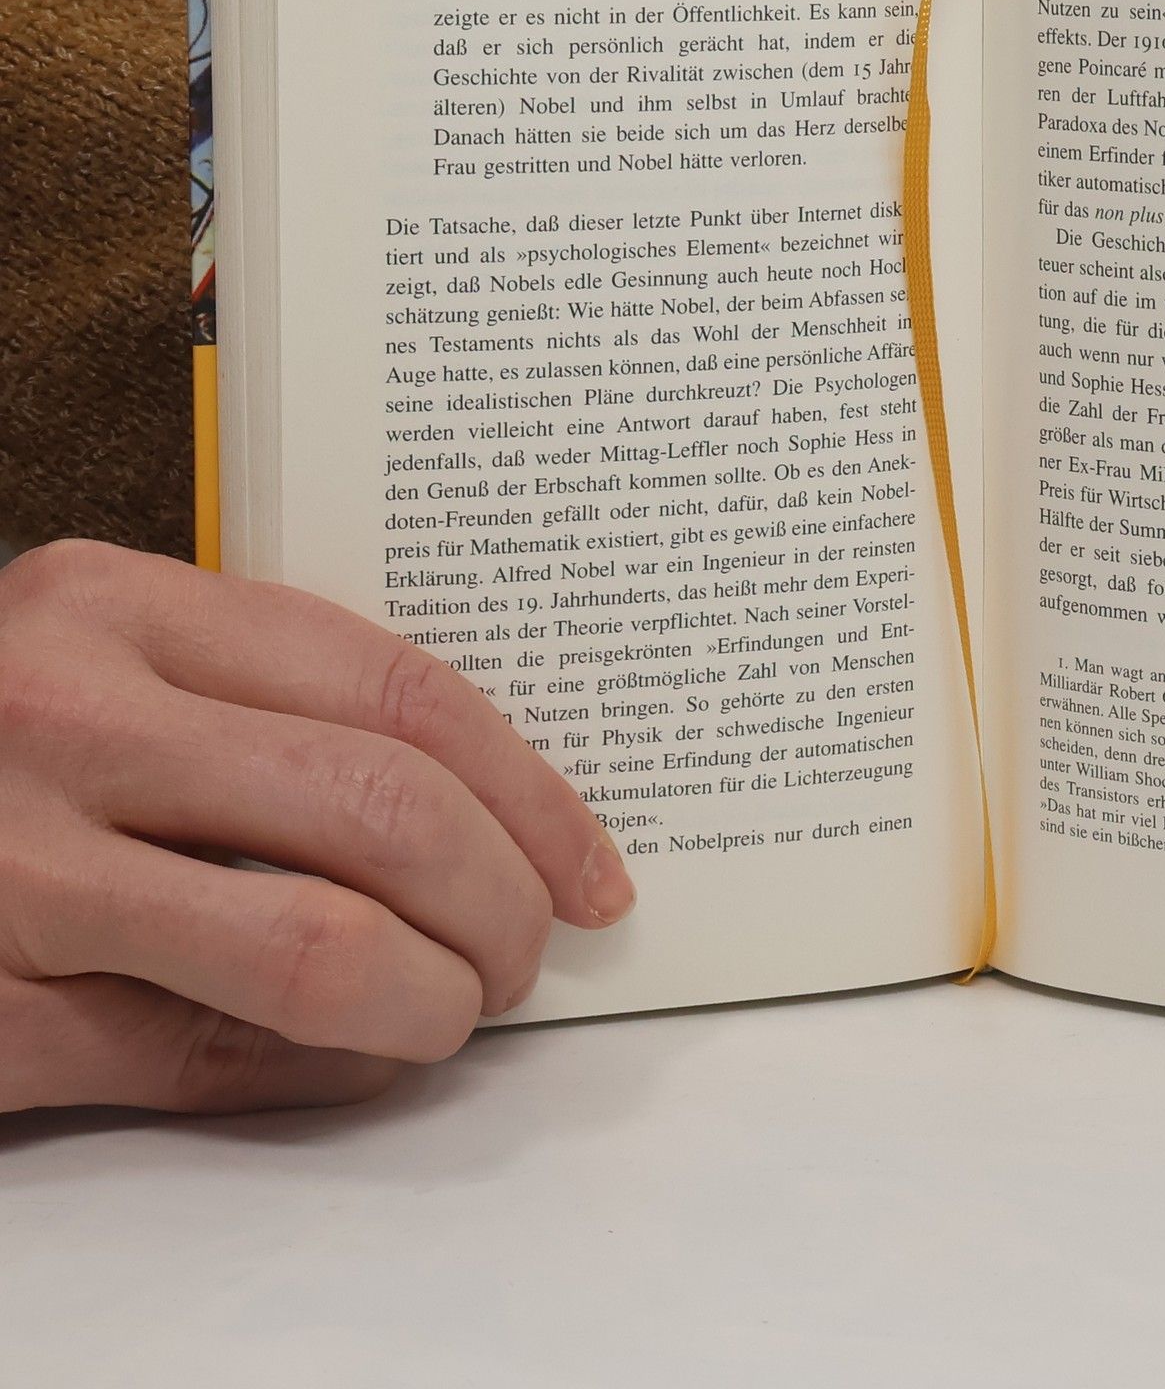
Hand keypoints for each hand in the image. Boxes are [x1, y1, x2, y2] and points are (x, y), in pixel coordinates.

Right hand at [0, 540, 632, 1115]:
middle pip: (384, 811)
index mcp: (113, 606)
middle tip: (533, 947)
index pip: (396, 688)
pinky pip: (211, 1060)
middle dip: (504, 899)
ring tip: (459, 1007)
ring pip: (318, 950)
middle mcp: (59, 720)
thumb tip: (490, 817)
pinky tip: (360, 1057)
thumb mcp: (106, 670)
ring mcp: (8, 873)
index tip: (591, 864)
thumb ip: (264, 713)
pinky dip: (326, 1072)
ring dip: (434, 1001)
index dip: (530, 789)